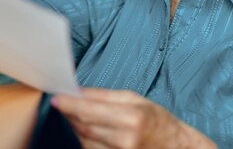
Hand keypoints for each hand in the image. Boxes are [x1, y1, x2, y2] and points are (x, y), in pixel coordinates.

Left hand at [52, 88, 216, 148]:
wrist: (177, 148)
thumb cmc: (158, 121)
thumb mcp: (135, 99)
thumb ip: (104, 95)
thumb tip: (77, 90)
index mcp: (132, 118)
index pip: (89, 111)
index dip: (69, 104)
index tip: (55, 98)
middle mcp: (125, 139)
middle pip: (84, 127)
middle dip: (69, 114)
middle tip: (61, 103)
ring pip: (84, 141)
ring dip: (75, 128)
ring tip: (75, 116)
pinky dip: (84, 140)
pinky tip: (86, 131)